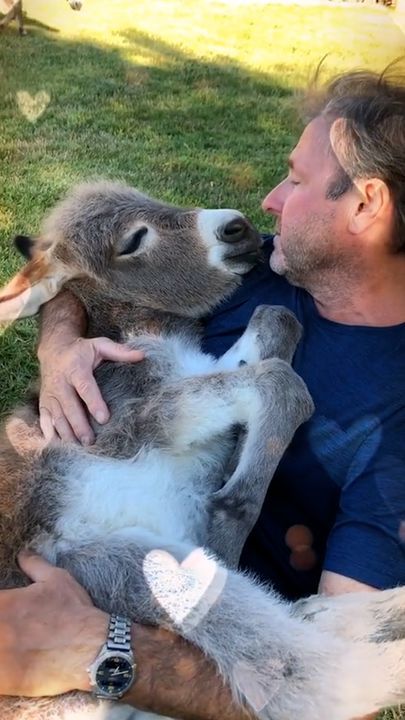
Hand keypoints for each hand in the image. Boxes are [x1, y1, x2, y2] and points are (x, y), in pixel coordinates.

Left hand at [0, 553, 107, 696]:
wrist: (92, 648)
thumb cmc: (74, 612)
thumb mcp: (57, 580)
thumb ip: (34, 565)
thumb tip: (23, 554)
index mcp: (3, 603)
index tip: (5, 613)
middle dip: (1, 627)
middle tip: (10, 630)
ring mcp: (0, 655)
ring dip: (1, 648)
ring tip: (13, 647)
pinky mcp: (6, 680)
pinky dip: (2, 672)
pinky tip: (13, 664)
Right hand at [39, 337, 143, 444]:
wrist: (53, 350)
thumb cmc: (81, 351)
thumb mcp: (99, 345)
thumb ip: (119, 351)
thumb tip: (142, 356)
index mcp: (75, 369)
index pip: (85, 387)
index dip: (94, 403)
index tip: (104, 418)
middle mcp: (60, 383)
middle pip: (70, 407)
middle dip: (79, 425)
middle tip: (91, 441)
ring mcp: (50, 395)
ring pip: (57, 417)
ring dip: (66, 434)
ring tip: (79, 448)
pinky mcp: (44, 403)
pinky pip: (45, 420)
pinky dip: (50, 434)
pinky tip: (58, 446)